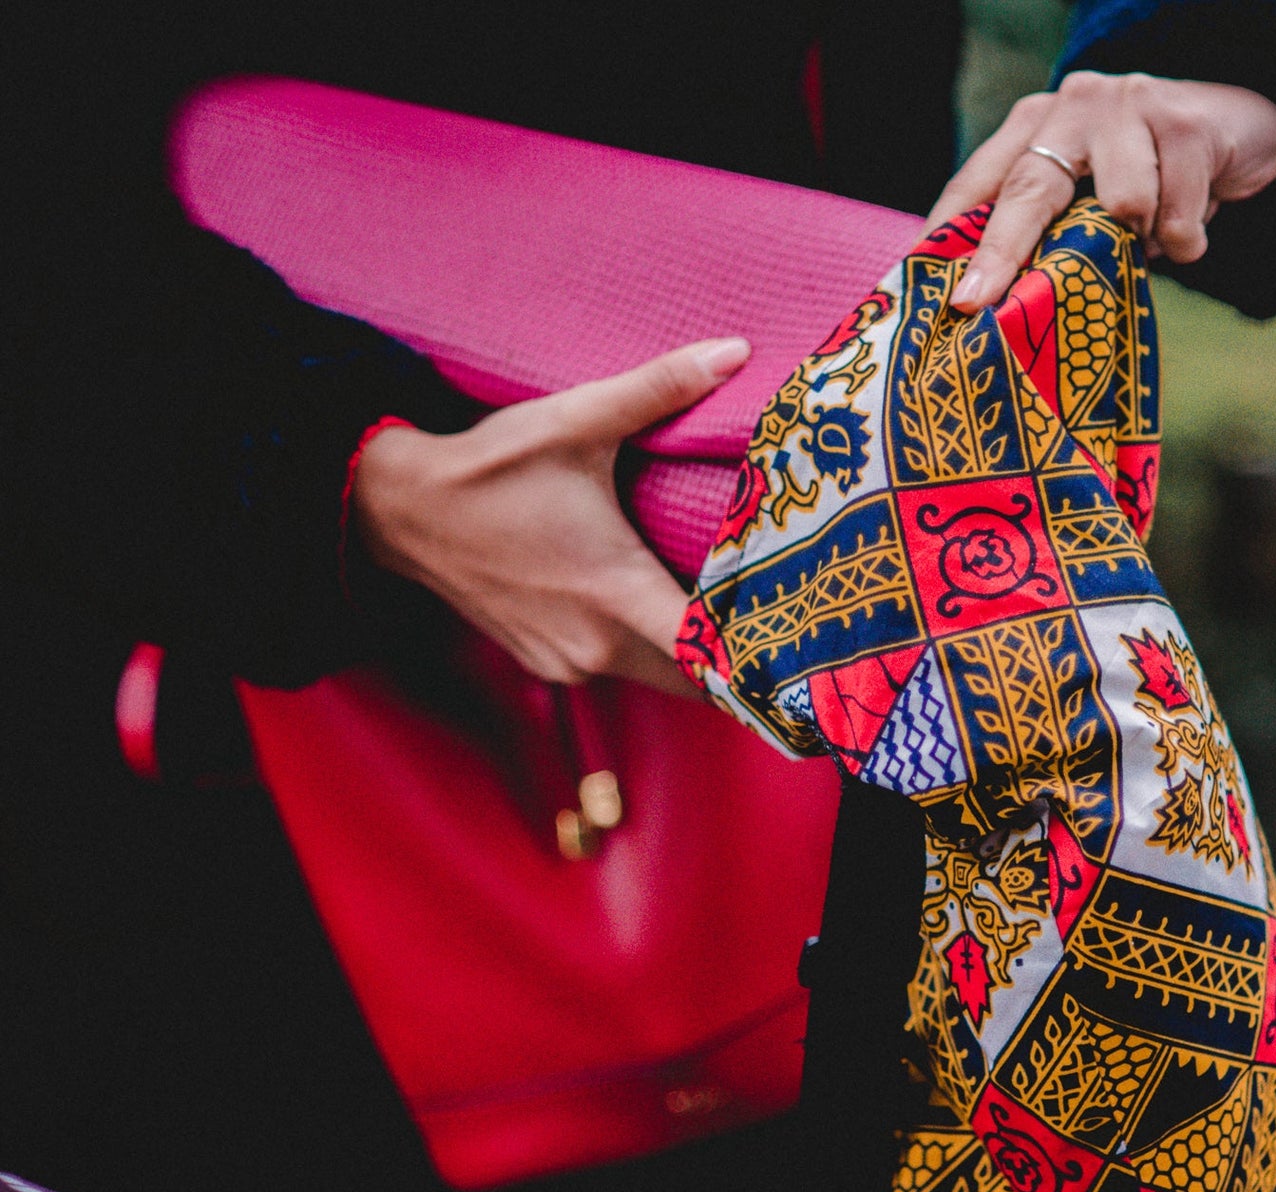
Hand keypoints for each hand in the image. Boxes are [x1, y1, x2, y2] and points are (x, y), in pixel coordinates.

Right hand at [352, 337, 749, 692]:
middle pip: (694, 677)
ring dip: (689, 653)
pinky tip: (659, 606)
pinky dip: (646, 650)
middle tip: (776, 615)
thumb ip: (661, 388)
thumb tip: (735, 349)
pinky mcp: (547, 664)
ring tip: (729, 610)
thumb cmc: (490, 466)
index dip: (755, 654)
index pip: (706, 655)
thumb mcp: (578, 420)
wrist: (399, 510)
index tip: (795, 641)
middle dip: (735, 653)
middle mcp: (595, 645)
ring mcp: (567, 662)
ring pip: (657, 678)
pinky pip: (618, 669)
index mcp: (614, 593)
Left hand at [928, 72, 1275, 312]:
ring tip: (1155, 237)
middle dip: (1002, 253)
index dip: (951, 237)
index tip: (938, 294)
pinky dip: (1187, 239)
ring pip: (1121, 206)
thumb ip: (1052, 229)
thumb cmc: (1152, 173)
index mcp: (1036, 123)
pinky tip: (1192, 226)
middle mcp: (1073, 106)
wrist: (1242, 125)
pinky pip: (1176, 214)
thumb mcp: (1092, 193)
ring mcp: (1130, 107)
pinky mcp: (1185, 123)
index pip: (979, 182)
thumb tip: (1003, 305)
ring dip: (1142, 241)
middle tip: (979, 303)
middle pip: (1029, 189)